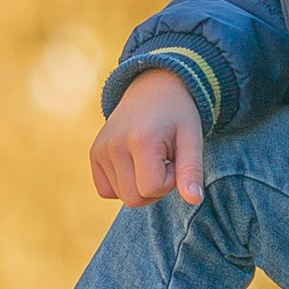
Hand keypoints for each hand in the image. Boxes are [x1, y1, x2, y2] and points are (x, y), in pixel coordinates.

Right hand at [89, 68, 205, 207]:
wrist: (153, 87)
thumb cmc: (178, 114)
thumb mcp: (192, 138)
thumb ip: (191, 170)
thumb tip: (195, 201)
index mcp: (141, 140)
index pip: (152, 189)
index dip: (170, 181)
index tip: (175, 159)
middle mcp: (114, 145)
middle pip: (134, 199)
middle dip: (155, 188)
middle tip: (164, 161)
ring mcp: (100, 149)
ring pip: (121, 197)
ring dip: (141, 186)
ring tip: (151, 159)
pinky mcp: (94, 153)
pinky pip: (106, 190)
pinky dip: (123, 185)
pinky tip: (135, 164)